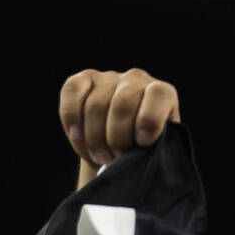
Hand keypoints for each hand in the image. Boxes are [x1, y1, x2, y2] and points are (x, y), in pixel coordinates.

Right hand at [59, 68, 179, 173]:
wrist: (121, 143)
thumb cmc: (144, 149)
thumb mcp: (159, 148)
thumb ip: (157, 147)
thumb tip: (142, 151)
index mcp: (163, 93)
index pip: (158, 95)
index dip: (149, 119)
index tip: (143, 143)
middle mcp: (137, 79)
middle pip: (121, 105)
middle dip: (116, 139)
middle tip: (116, 158)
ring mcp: (108, 77)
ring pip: (95, 106)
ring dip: (94, 138)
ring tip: (100, 156)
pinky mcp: (83, 79)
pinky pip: (72, 93)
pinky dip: (72, 119)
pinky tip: (77, 137)